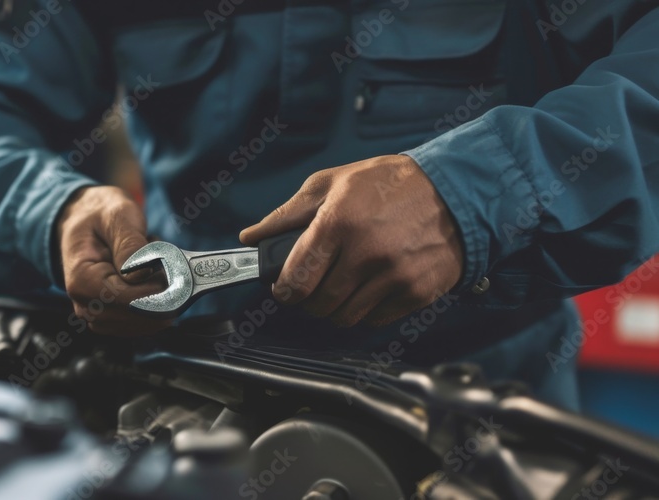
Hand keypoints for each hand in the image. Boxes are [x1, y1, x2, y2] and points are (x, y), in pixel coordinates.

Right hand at [56, 186, 171, 334]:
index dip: (155, 287)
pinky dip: (157, 303)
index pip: (127, 299)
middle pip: (138, 315)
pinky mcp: (113, 320)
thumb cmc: (101, 216)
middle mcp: (86, 305)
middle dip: (160, 291)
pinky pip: (145, 324)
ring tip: (149, 267)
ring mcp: (99, 317)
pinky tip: (149, 280)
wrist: (86, 220)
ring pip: (145, 323)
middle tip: (160, 260)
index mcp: (81, 280)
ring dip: (159, 297)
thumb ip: (129, 243)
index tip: (168, 265)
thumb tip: (140, 273)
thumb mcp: (117, 216)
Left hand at [239, 155, 463, 326]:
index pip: (296, 280)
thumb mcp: (333, 183)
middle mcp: (366, 253)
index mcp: (338, 223)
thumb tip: (252, 237)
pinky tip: (371, 286)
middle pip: (318, 304)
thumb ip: (287, 214)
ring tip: (342, 285)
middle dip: (309, 299)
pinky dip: (367, 310)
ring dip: (337, 307)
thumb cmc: (387, 184)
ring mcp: (394, 276)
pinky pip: (376, 319)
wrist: (455, 190)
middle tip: (314, 285)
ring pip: (345, 317)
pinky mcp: (416, 292)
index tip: (285, 288)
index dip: (284, 290)